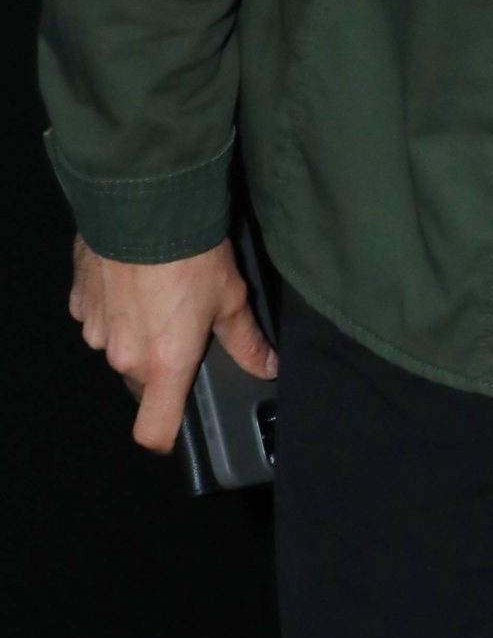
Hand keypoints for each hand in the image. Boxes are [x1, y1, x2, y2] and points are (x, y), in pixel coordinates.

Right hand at [69, 234, 276, 453]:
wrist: (146, 204)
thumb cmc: (192, 254)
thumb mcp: (231, 299)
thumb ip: (246, 342)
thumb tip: (266, 366)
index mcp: (164, 365)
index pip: (153, 431)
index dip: (167, 432)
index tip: (180, 418)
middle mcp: (124, 356)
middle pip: (141, 383)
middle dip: (161, 366)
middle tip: (186, 331)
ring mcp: (97, 330)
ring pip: (119, 349)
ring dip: (136, 334)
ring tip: (162, 297)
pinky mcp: (80, 303)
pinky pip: (99, 319)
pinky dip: (115, 308)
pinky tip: (136, 280)